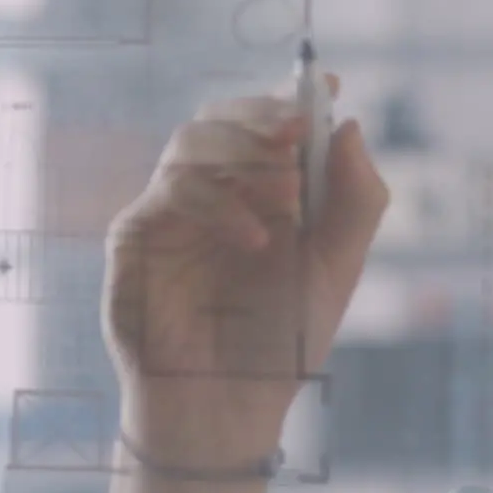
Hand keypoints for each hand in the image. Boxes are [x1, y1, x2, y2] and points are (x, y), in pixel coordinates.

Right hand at [100, 74, 388, 468]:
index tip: (324, 87)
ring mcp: (174, 209)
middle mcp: (218, 189)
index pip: (271, 122)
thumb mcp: (337, 266)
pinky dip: (217, 202)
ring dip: (244, 155)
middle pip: (223, 117)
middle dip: (263, 116)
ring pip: (191, 141)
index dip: (294, 97)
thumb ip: (355, 199)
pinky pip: (168, 190)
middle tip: (298, 132)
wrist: (231, 405)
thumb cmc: (284, 340)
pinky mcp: (137, 236)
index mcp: (265, 189)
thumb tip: (349, 125)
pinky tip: (256, 239)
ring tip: (289, 195)